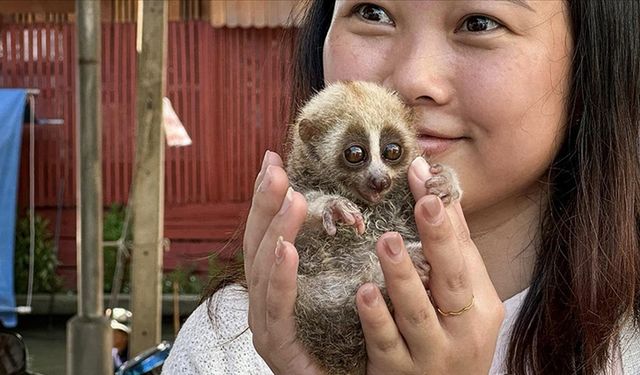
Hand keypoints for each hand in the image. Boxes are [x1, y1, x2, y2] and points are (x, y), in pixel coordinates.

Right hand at [243, 151, 324, 373]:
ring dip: (275, 231)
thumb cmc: (346, 340)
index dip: (266, 197)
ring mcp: (266, 322)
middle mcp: (264, 299)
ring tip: (287, 198)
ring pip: (263, 270)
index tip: (272, 160)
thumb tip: (349, 209)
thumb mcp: (339, 288)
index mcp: (276, 282)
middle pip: (258, 244)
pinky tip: (286, 249)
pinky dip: (280, 277)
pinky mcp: (278, 345)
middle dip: (264, 204)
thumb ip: (335, 255)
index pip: (267, 232)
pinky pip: (277, 308)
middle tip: (273, 168)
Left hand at [357, 156, 504, 374]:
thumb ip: (450, 248)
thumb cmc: (451, 338)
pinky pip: (386, 344)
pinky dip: (377, 318)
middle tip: (423, 203)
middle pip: (452, 281)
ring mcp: (431, 355)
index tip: (427, 182)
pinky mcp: (399, 373)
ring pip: (417, 313)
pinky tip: (364, 294)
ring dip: (403, 277)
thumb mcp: (462, 299)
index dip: (447, 218)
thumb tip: (435, 186)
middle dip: (440, 240)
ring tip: (386, 242)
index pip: (464, 253)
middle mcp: (462, 330)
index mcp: (479, 305)